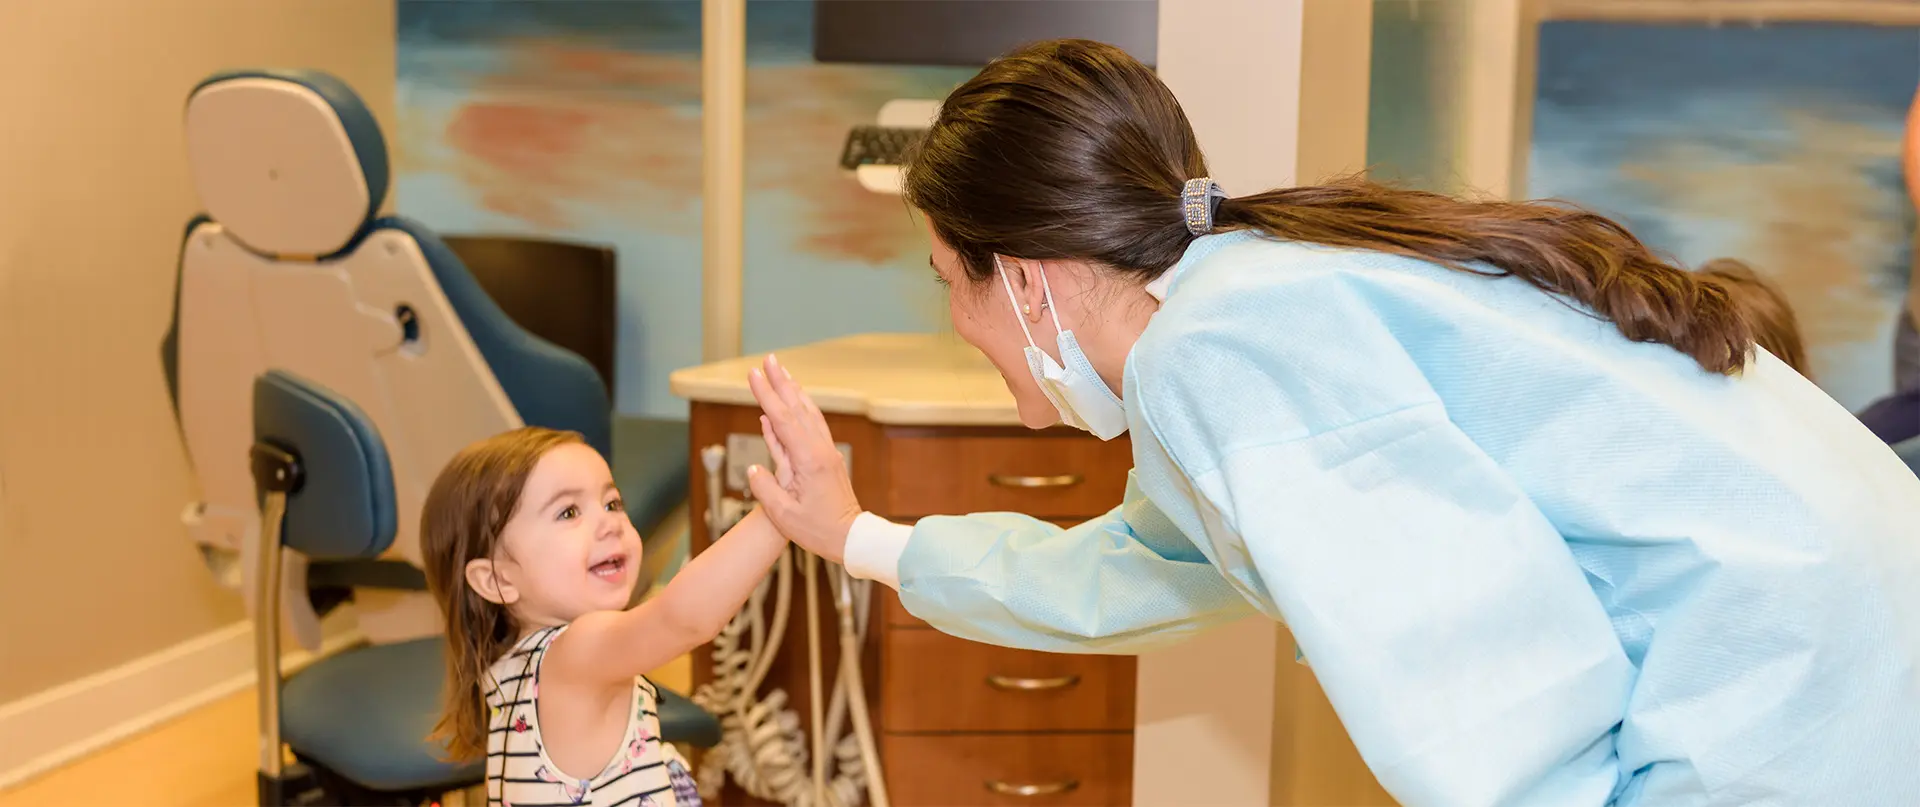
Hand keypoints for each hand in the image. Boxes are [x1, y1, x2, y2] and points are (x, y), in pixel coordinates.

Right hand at [745, 354, 861, 564]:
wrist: (852, 538)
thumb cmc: (819, 530)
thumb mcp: (784, 515)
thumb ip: (765, 489)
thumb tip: (753, 470)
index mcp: (809, 460)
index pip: (783, 419)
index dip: (766, 395)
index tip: (753, 374)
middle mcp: (820, 450)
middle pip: (797, 407)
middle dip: (780, 382)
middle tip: (768, 359)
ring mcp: (826, 452)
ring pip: (808, 413)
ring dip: (793, 391)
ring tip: (781, 373)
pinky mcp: (827, 458)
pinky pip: (811, 427)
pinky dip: (799, 411)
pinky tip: (786, 407)